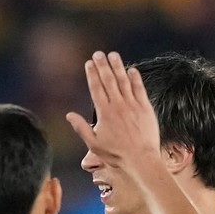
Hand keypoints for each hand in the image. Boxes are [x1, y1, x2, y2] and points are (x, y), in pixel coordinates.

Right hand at [66, 51, 162, 175]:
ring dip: (118, 66)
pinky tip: (131, 70)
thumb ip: (81, 127)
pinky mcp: (145, 108)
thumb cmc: (116, 155)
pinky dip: (135, 78)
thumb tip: (69, 115)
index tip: (89, 63)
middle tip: (98, 54)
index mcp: (104, 113)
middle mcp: (118, 105)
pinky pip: (139, 88)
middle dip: (102, 65)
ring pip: (124, 80)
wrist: (140, 160)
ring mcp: (132, 105)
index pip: (96, 88)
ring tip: (113, 55)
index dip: (92, 74)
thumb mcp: (94, 144)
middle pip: (109, 80)